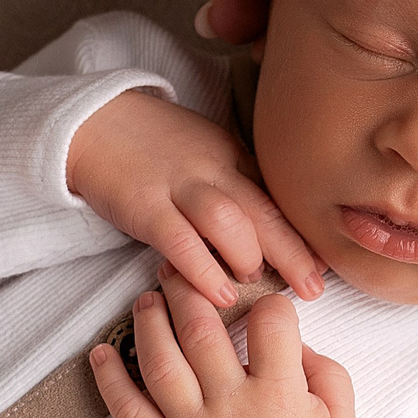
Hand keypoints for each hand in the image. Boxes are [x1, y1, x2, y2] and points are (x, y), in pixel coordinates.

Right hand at [67, 90, 324, 305]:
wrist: (91, 123)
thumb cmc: (149, 143)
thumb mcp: (203, 150)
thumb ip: (234, 182)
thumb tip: (265, 231)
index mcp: (231, 155)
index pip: (276, 197)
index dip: (303, 233)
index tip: (327, 264)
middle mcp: (213, 168)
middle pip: (264, 211)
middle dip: (295, 252)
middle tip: (316, 288)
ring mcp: (178, 186)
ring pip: (230, 220)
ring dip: (250, 255)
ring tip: (258, 283)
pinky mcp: (144, 205)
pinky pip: (180, 240)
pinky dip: (203, 269)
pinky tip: (218, 294)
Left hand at [90, 274, 354, 417]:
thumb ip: (327, 373)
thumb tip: (294, 339)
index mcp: (282, 396)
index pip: (270, 321)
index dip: (269, 303)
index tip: (265, 307)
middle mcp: (233, 408)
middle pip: (202, 330)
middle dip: (190, 289)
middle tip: (180, 270)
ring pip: (161, 362)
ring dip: (149, 322)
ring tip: (147, 299)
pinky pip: (129, 414)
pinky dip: (109, 381)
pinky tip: (100, 353)